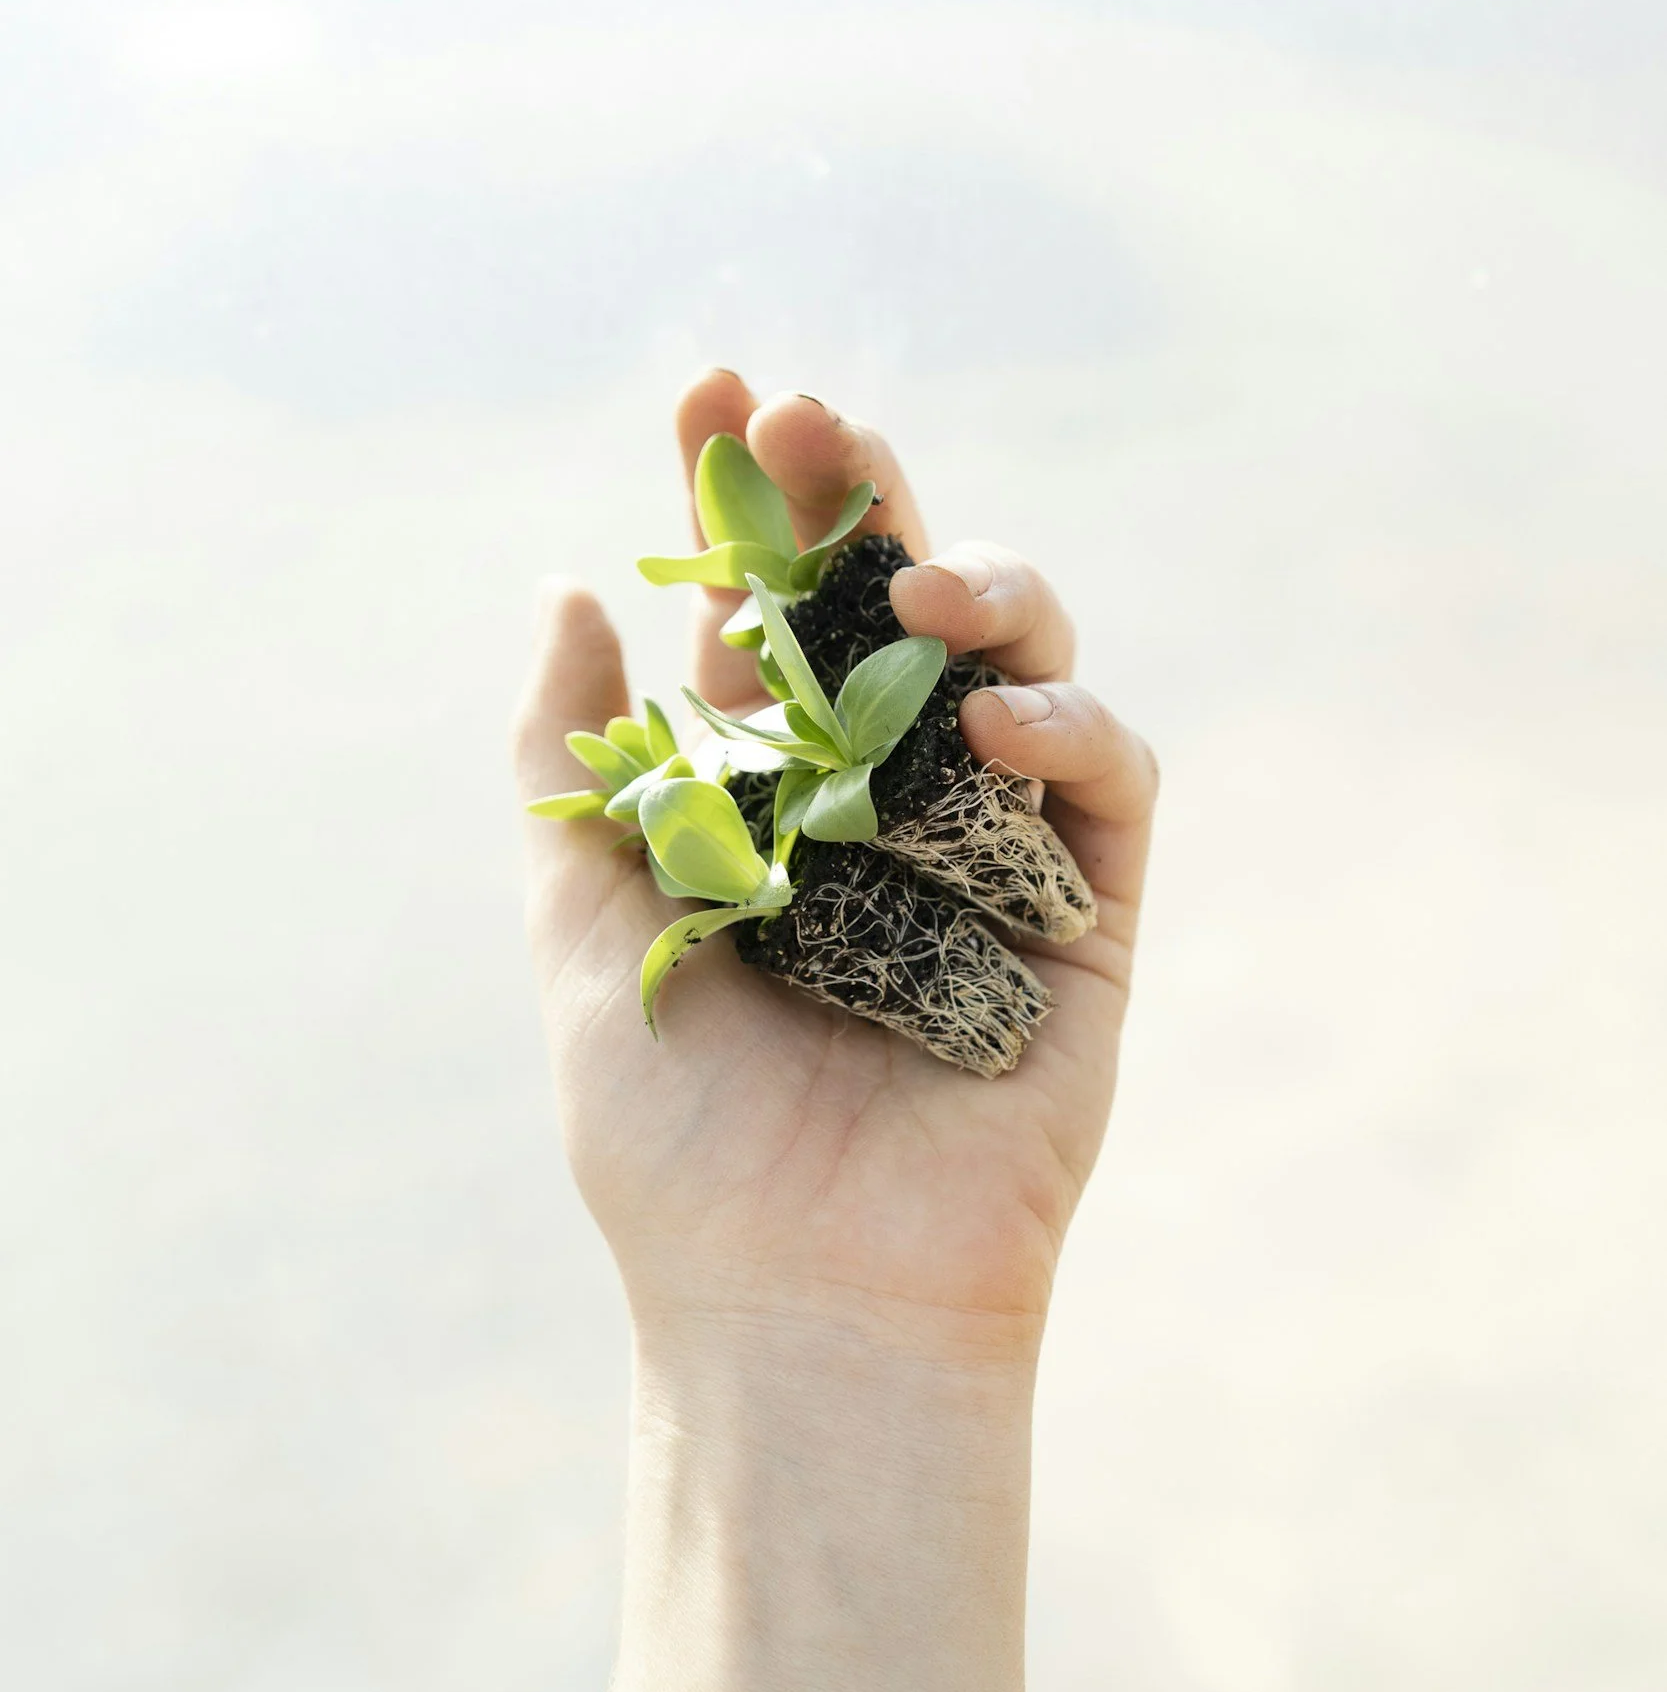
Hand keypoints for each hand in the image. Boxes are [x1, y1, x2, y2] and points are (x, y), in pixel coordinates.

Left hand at [512, 370, 1157, 1367]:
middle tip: (822, 421)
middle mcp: (887, 797)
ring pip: (1022, 661)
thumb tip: (563, 585)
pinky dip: (1068, 726)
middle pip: (897, 605)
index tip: (716, 393)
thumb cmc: (678, 1137)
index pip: (766, 608)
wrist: (796, 1298)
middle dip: (864, 500)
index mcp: (771, 788)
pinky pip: (1108, 779)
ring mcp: (997, 845)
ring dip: (986, 586)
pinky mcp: (1093, 912)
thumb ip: (573, 762)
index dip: (746, 498)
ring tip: (925, 579)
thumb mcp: (589, 925)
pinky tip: (997, 720)